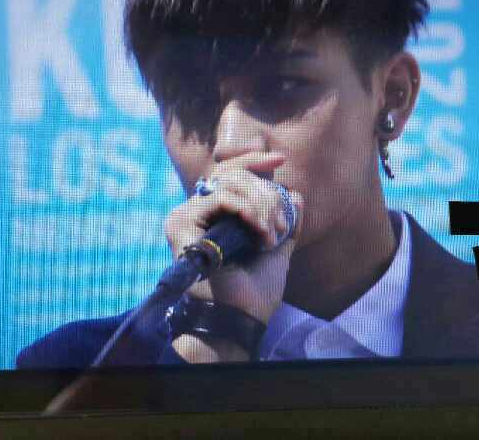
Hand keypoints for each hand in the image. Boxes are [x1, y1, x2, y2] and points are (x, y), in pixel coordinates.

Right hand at [163, 151, 304, 324]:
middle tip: (281, 224)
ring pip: (230, 181)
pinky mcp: (181, 221)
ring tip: (271, 233)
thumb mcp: (277, 249)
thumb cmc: (254, 292)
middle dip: (268, 194)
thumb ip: (286, 223)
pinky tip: (260, 231)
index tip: (281, 160)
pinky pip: (221, 197)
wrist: (240, 317)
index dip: (256, 160)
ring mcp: (187, 215)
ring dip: (261, 204)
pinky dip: (248, 209)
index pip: (232, 173)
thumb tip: (297, 194)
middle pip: (235, 174)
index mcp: (217, 216)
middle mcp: (199, 212)